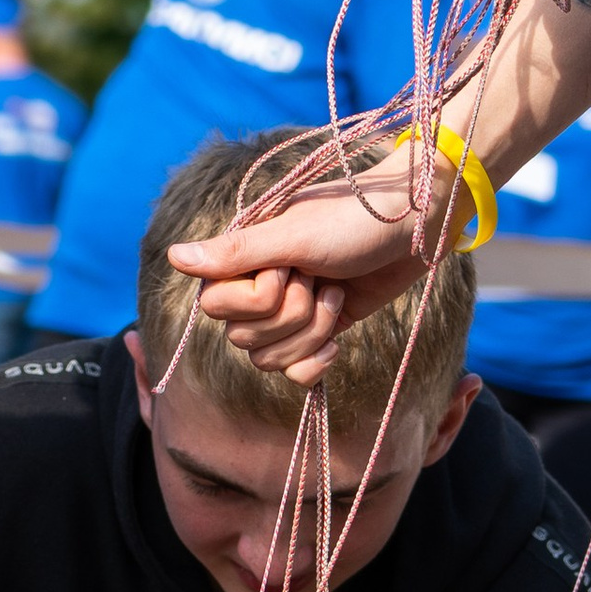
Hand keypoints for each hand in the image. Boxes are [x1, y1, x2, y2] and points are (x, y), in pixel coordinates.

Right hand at [164, 143, 446, 384]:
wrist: (416, 225)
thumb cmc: (355, 217)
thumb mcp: (294, 235)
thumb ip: (234, 253)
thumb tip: (173, 258)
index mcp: (245, 258)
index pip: (215, 307)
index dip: (255, 300)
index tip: (287, 270)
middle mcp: (260, 286)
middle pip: (245, 339)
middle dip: (293, 315)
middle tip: (321, 278)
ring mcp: (290, 312)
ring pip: (271, 360)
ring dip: (313, 332)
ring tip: (338, 294)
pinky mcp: (319, 330)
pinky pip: (296, 374)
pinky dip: (318, 362)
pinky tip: (338, 337)